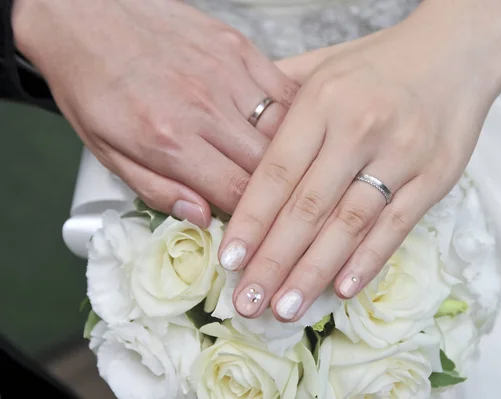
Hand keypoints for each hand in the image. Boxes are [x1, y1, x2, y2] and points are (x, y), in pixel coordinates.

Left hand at [12, 0, 296, 226]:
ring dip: (286, 152)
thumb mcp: (107, 151)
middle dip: (273, 189)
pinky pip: (283, 88)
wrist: (85, 15)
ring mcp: (226, 73)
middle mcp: (204, 106)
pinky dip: (290, 112)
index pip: (236, 192)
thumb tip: (198, 216)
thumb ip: (156, 189)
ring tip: (279, 164)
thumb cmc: (93, 80)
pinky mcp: (237, 47)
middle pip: (269, 164)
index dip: (252, 216)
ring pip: (285, 128)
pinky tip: (283, 125)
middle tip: (267, 196)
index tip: (252, 220)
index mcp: (169, 139)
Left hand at [219, 3, 500, 319]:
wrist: (457, 51)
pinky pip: (396, 225)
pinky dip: (368, 260)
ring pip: (349, 223)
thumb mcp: (322, 64)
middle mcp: (360, 127)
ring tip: (285, 307)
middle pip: (308, 207)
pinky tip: (341, 289)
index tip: (230, 260)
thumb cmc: (380, 63)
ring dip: (314, 271)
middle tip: (248, 301)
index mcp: (323, 101)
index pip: (277, 172)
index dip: (251, 221)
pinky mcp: (436, 175)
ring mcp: (402, 153)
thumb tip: (234, 130)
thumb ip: (276, 95)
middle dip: (274, 260)